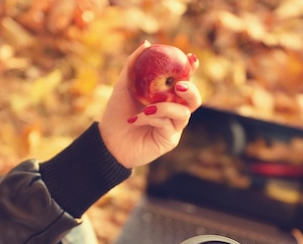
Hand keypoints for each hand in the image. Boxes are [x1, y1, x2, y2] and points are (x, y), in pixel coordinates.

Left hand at [99, 41, 201, 168]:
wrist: (109, 141)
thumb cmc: (117, 113)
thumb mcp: (123, 86)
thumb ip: (134, 65)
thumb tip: (146, 44)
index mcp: (167, 96)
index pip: (184, 80)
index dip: (191, 69)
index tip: (190, 58)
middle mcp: (174, 110)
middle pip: (194, 99)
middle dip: (191, 90)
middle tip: (179, 85)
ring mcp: (173, 126)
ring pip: (183, 113)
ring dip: (166, 107)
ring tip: (148, 107)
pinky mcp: (169, 140)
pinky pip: (169, 126)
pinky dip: (153, 119)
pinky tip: (136, 119)